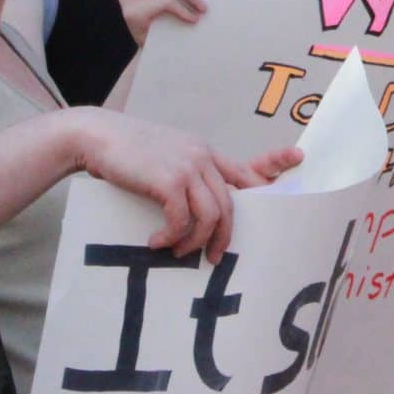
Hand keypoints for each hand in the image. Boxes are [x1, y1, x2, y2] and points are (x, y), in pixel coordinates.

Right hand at [74, 111, 299, 258]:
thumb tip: (191, 210)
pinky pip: (182, 219)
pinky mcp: (168, 180)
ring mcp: (187, 166)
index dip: (274, 166)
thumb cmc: (126, 151)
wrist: (95, 135)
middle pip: (231, 204)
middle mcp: (202, 157)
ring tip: (176, 252)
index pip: (247, 166)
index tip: (298, 158)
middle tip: (211, 258)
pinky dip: (171, 237)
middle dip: (223, 237)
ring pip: (211, 215)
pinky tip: (155, 242)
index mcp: (204, 152)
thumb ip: (183, 173)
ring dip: (194, 242)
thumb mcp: (164, 155)